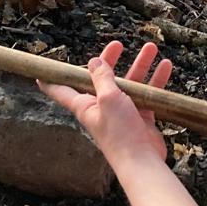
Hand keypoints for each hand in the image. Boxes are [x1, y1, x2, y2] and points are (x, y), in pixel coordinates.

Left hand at [40, 40, 172, 165]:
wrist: (141, 161)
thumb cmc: (119, 133)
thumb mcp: (108, 98)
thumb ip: (102, 78)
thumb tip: (94, 62)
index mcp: (85, 104)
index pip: (62, 90)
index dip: (51, 80)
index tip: (41, 72)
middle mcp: (102, 107)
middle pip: (103, 79)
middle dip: (110, 61)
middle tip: (118, 45)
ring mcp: (122, 112)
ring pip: (130, 83)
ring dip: (140, 66)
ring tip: (151, 48)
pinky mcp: (140, 117)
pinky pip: (147, 95)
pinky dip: (155, 81)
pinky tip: (165, 67)